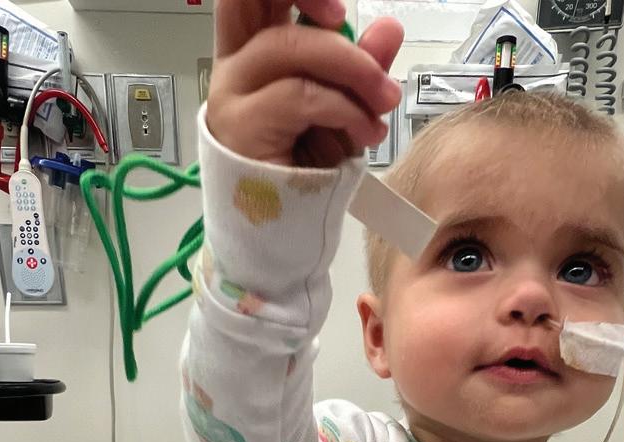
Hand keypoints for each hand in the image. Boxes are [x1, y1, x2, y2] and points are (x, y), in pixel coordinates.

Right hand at [208, 0, 403, 166]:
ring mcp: (232, 94)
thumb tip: (390, 27)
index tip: (340, 13)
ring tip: (381, 102)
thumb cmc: (304, 174)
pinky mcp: (241, 127)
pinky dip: (342, 108)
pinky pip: (299, 96)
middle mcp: (234, 64)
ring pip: (289, 46)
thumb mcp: (342, 112)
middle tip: (348, 24)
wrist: (280, 236)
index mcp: (253, 50)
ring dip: (350, 69)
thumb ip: (361, 68)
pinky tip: (364, 130)